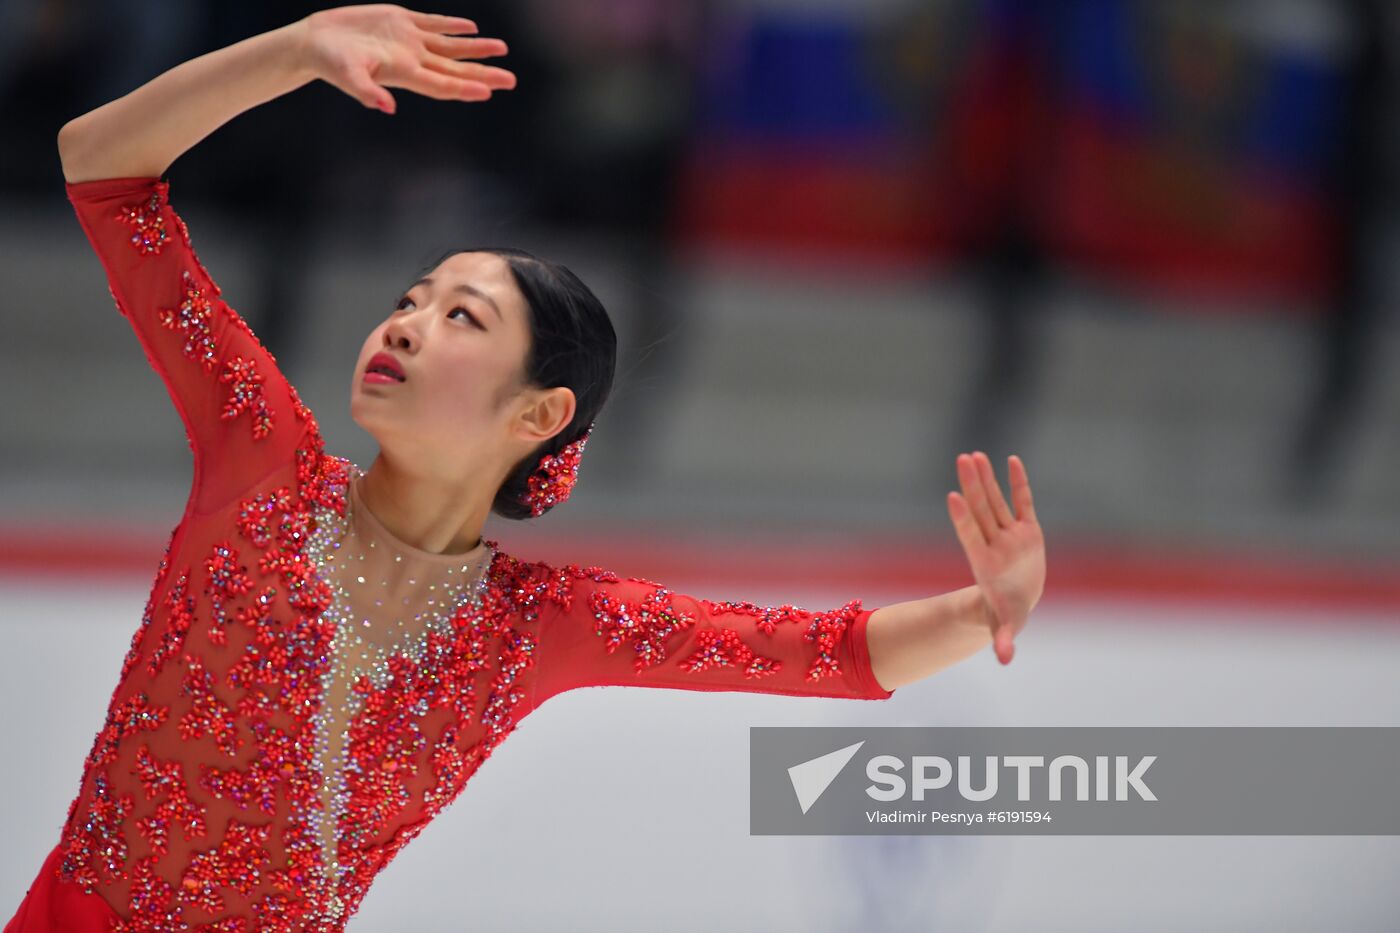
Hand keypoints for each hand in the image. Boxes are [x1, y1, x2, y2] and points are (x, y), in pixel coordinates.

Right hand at [296, 4, 515, 113]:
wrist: (314, 42)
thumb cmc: (328, 62)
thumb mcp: (346, 76)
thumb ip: (366, 91)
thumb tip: (386, 108)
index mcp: (404, 74)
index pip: (443, 85)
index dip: (466, 88)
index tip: (490, 91)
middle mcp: (413, 60)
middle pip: (456, 69)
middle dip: (484, 73)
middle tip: (512, 80)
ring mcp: (409, 41)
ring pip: (451, 46)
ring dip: (476, 49)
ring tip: (503, 49)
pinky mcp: (400, 21)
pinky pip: (433, 24)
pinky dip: (453, 26)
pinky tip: (471, 27)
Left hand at [946, 452, 1045, 665]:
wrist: (1015, 603)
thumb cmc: (1006, 615)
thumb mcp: (1006, 627)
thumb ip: (1004, 640)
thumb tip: (1004, 660)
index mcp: (986, 563)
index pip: (971, 536)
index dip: (963, 518)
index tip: (952, 496)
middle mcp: (995, 543)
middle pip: (981, 510)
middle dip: (973, 485)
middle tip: (962, 459)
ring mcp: (1010, 534)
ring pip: (996, 501)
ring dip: (987, 479)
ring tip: (974, 455)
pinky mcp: (1027, 529)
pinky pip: (1023, 502)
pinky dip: (1018, 483)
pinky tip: (1011, 460)